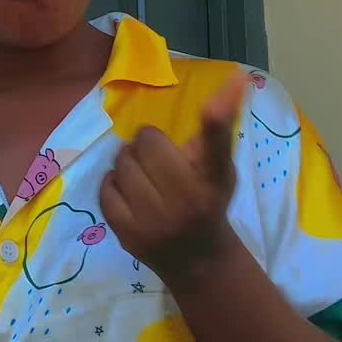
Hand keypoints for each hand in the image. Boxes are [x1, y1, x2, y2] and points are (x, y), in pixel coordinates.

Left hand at [99, 71, 247, 288]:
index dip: (218, 119)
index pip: (216, 147)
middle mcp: (188, 201)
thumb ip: (217, 130)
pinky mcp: (128, 234)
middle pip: (147, 145)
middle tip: (156, 157)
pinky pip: (106, 189)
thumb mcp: (219, 170)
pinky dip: (114, 184)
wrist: (198, 262)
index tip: (226, 91)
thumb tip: (235, 79)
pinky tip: (129, 192)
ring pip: (123, 165)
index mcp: (215, 181)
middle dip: (148, 144)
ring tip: (143, 174)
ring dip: (129, 162)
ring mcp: (155, 221)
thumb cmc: (209, 204)